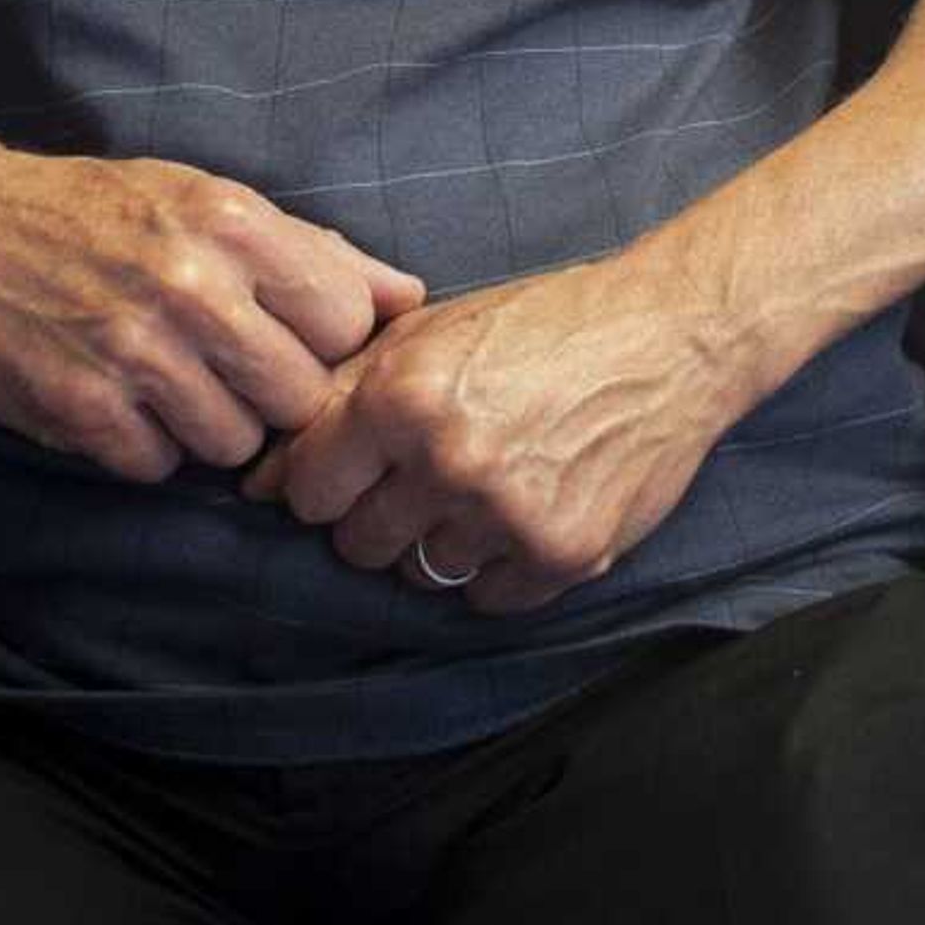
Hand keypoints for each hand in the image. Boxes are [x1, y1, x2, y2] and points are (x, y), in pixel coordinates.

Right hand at [0, 141, 423, 483]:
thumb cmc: (99, 212)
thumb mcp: (209, 201)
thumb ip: (315, 252)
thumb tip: (410, 297)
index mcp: (234, 223)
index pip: (346, 323)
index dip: (324, 343)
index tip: (287, 337)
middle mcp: (191, 286)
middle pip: (299, 398)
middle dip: (272, 396)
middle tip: (226, 369)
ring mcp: (134, 352)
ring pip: (234, 445)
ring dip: (208, 427)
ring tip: (166, 380)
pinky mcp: (80, 409)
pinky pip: (158, 466)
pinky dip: (144, 446)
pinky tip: (118, 399)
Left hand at [242, 258, 758, 614]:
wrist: (669, 337)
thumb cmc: (541, 325)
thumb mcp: (430, 332)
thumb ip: (337, 398)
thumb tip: (255, 480)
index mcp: (401, 396)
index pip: (307, 491)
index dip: (329, 481)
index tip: (363, 467)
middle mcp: (446, 460)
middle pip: (356, 546)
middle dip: (379, 517)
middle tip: (428, 476)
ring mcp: (505, 515)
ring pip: (421, 575)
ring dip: (441, 541)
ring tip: (487, 484)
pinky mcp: (561, 554)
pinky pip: (487, 600)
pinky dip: (498, 568)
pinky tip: (526, 508)